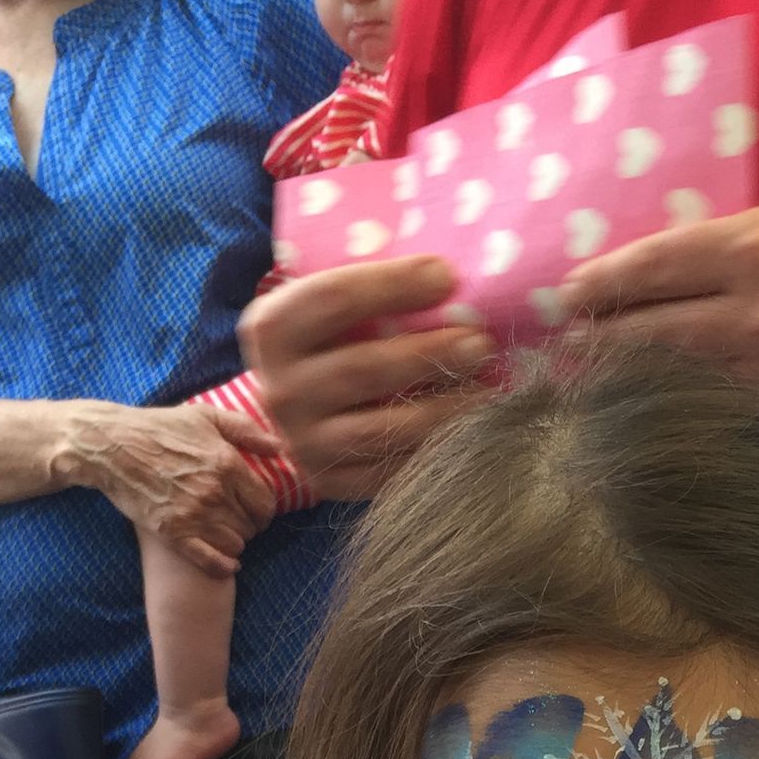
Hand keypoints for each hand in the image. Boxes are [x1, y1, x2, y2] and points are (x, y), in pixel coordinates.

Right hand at [54, 402, 278, 579]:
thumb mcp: (205, 416)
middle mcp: (215, 492)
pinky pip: (210, 561)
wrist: (112, 446)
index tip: (254, 509)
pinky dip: (223, 566)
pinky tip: (227, 564)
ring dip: (234, 543)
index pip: (266, 504)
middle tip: (236, 521)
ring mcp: (194, 515)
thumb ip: (245, 430)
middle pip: (252, 527)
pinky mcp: (173, 533)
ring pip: (235, 545)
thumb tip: (278, 447)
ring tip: (225, 534)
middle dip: (249, 526)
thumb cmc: (159, 428)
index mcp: (227, 464)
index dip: (263, 510)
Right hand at [241, 256, 496, 499]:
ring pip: (380, 429)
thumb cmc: (330, 337)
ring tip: (486, 391)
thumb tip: (449, 276)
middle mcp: (280, 390)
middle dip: (429, 354)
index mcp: (272, 328)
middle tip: (480, 343)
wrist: (297, 404)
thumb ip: (372, 286)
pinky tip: (466, 431)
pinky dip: (432, 451)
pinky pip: (388, 471)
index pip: (334, 299)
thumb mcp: (330, 303)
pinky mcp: (327, 482)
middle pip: (362, 368)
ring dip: (442, 409)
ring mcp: (302, 443)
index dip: (394, 285)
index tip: (447, 276)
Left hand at [556, 175, 758, 417]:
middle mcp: (758, 312)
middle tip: (560, 351)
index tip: (565, 296)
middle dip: (603, 342)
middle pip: (654, 334)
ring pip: (685, 386)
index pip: (652, 268)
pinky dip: (696, 416)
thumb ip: (736, 245)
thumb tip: (673, 273)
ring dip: (636, 389)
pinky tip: (665, 422)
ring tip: (593, 393)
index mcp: (754, 245)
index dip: (601, 284)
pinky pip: (735, 416)